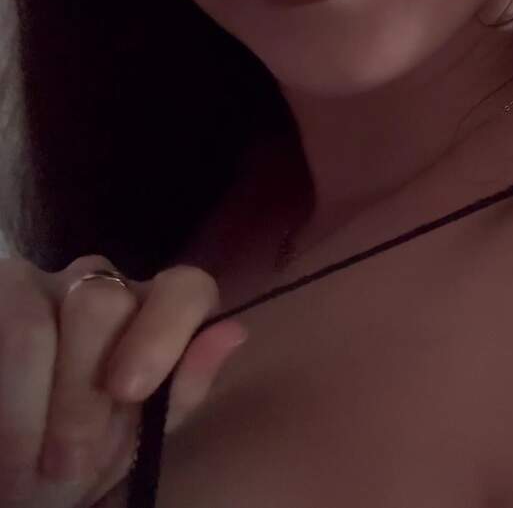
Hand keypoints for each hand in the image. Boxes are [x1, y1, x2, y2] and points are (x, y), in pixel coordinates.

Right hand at [0, 255, 247, 507]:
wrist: (11, 481)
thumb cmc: (81, 457)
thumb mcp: (139, 435)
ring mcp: (37, 285)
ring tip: (26, 469)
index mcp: (154, 311)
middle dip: (80, 394)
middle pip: (104, 301)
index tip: (128, 392)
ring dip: (28, 405)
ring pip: (35, 317)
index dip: (162, 333)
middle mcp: (100, 285)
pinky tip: (3, 435)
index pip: (185, 287)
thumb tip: (234, 331)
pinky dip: (2, 394)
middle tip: (67, 462)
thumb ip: (184, 386)